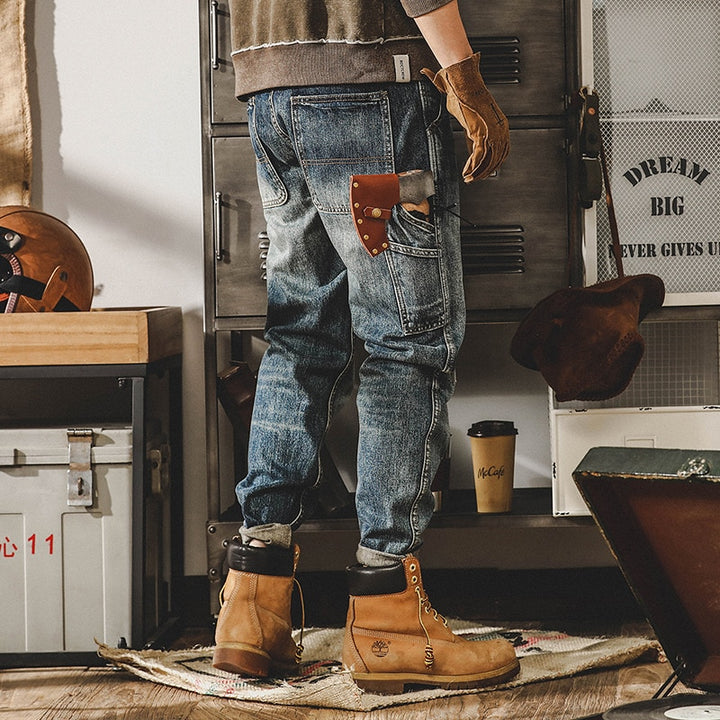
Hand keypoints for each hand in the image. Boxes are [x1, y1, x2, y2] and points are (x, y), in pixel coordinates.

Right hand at [422, 53, 509, 181]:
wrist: (462, 82)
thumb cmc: (464, 93)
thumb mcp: (470, 117)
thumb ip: (472, 132)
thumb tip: (471, 145)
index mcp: (499, 124)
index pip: (502, 151)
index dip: (492, 164)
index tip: (484, 171)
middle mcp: (498, 128)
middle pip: (497, 159)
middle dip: (485, 172)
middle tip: (475, 179)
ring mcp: (491, 131)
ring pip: (489, 160)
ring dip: (478, 172)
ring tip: (469, 178)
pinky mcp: (480, 132)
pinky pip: (478, 156)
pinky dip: (472, 166)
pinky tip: (466, 171)